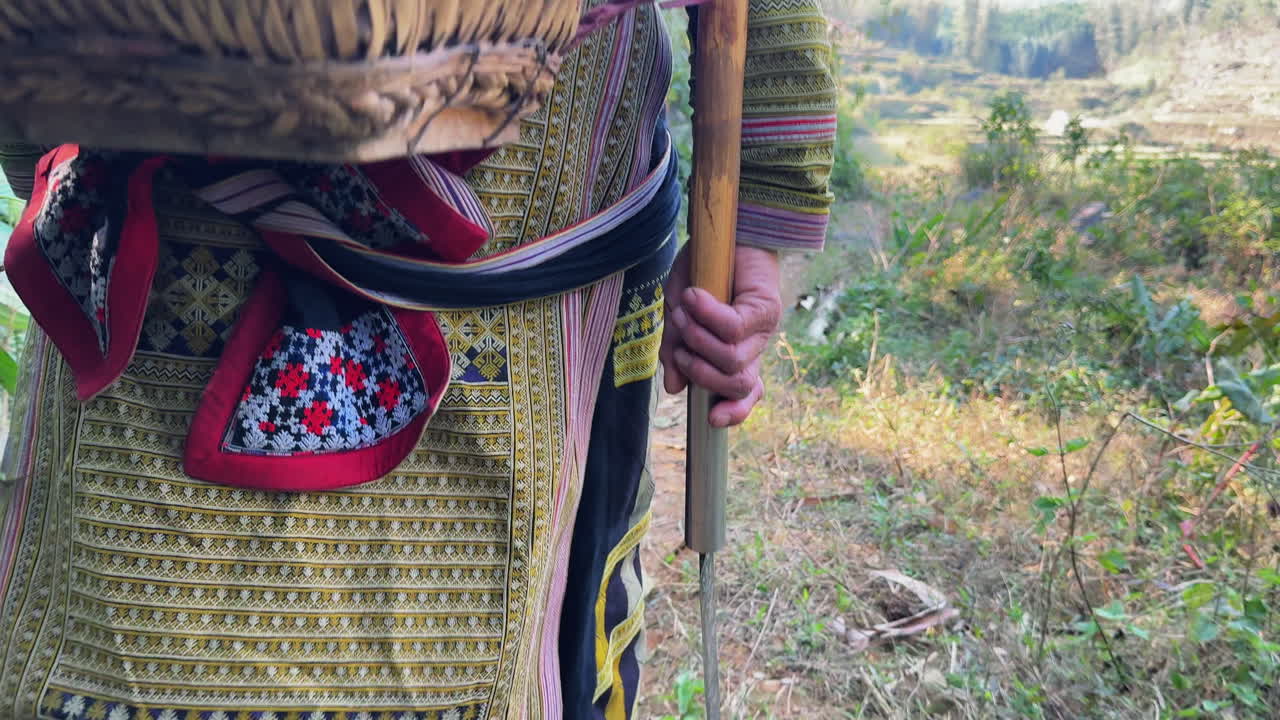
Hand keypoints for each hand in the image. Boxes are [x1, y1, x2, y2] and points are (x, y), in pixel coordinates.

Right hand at [659, 245, 781, 427]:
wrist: (725, 227)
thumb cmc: (703, 269)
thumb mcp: (678, 312)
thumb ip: (676, 349)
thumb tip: (674, 388)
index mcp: (735, 353)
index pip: (746, 394)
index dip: (734, 412)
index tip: (712, 420)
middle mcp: (754, 346)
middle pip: (735, 384)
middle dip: (700, 372)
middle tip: (680, 345)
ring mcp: (764, 329)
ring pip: (731, 359)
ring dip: (698, 340)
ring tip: (685, 311)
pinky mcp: (765, 307)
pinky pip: (733, 328)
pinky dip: (706, 314)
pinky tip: (693, 296)